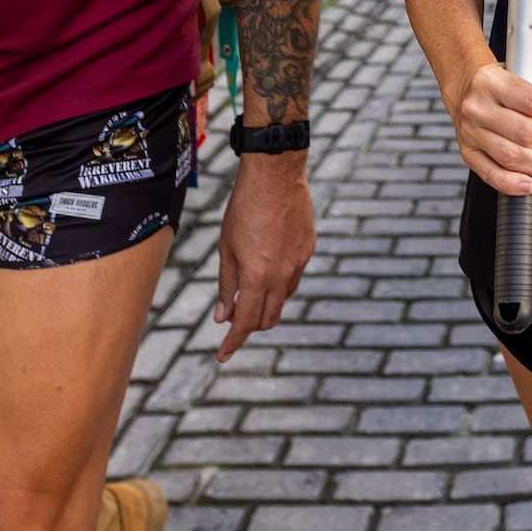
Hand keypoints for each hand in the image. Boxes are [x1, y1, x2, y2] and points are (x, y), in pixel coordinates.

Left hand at [215, 148, 315, 361]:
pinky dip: (279, 282)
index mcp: (258, 276)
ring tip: (248, 290)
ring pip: (283, 299)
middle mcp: (283, 275)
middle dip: (250, 326)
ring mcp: (300, 262)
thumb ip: (227, 285)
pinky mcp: (309, 249)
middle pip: (269, 318)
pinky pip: (294, 277)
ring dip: (266, 304)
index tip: (223, 356)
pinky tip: (268, 266)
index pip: (246, 322)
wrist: (275, 174)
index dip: (233, 342)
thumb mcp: (226, 248)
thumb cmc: (244, 208)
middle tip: (232, 320)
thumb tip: (223, 316)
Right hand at [446, 61, 531, 194]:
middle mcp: (477, 107)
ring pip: (510, 157)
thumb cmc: (502, 83)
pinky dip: (512, 184)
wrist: (464, 88)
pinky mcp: (468, 153)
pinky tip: (527, 183)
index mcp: (493, 82)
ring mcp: (470, 132)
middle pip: (524, 133)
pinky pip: (490, 175)